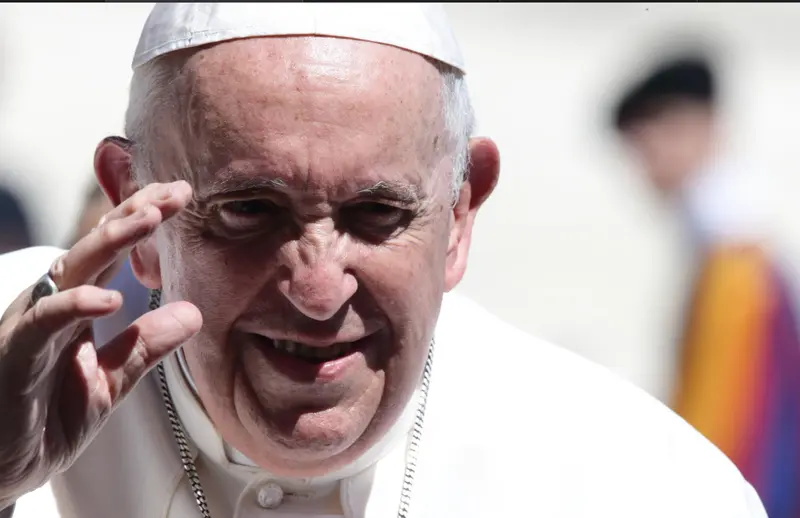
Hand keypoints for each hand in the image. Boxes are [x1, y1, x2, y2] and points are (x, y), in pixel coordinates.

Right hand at [0, 181, 201, 506]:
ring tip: (151, 217)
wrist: (0, 469)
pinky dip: (73, 306)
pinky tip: (108, 298)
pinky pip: (41, 323)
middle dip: (136, 213)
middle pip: (96, 247)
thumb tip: (193, 313)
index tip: (182, 196)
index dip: (144, 221)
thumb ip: (144, 346)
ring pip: (70, 271)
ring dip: (110, 240)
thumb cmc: (45, 420)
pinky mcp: (13, 355)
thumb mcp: (109, 382)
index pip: (113, 254)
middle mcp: (52, 306)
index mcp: (75, 308)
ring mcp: (31, 327)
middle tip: (177, 191)